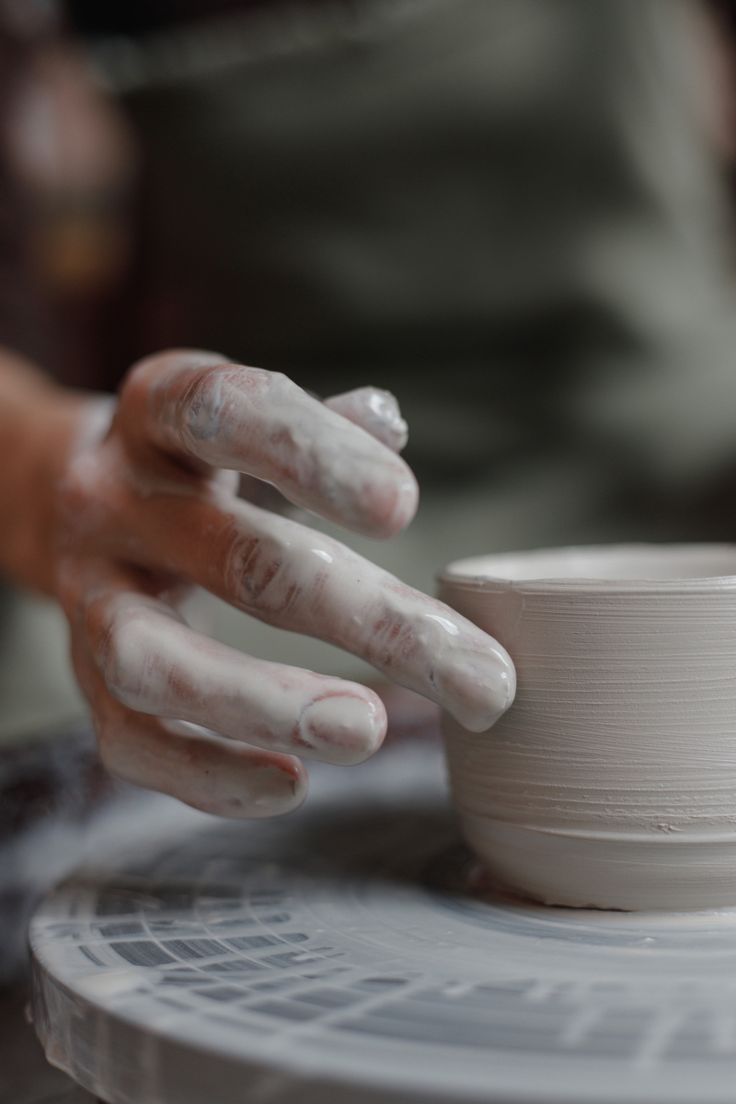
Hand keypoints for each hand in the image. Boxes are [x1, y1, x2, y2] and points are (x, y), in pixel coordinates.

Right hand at [49, 350, 513, 816]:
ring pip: (156, 664)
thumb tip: (388, 422)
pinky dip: (208, 774)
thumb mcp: (241, 419)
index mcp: (160, 410)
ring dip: (269, 706)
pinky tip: (292, 785)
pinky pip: (130, 740)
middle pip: (239, 564)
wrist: (66, 500)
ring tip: (370, 732)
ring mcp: (88, 593)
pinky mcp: (81, 675)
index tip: (404, 510)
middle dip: (370, 624)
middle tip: (480, 681)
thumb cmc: (192, 461)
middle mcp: (114, 500)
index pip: (230, 415)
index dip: (314, 457)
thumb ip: (316, 425)